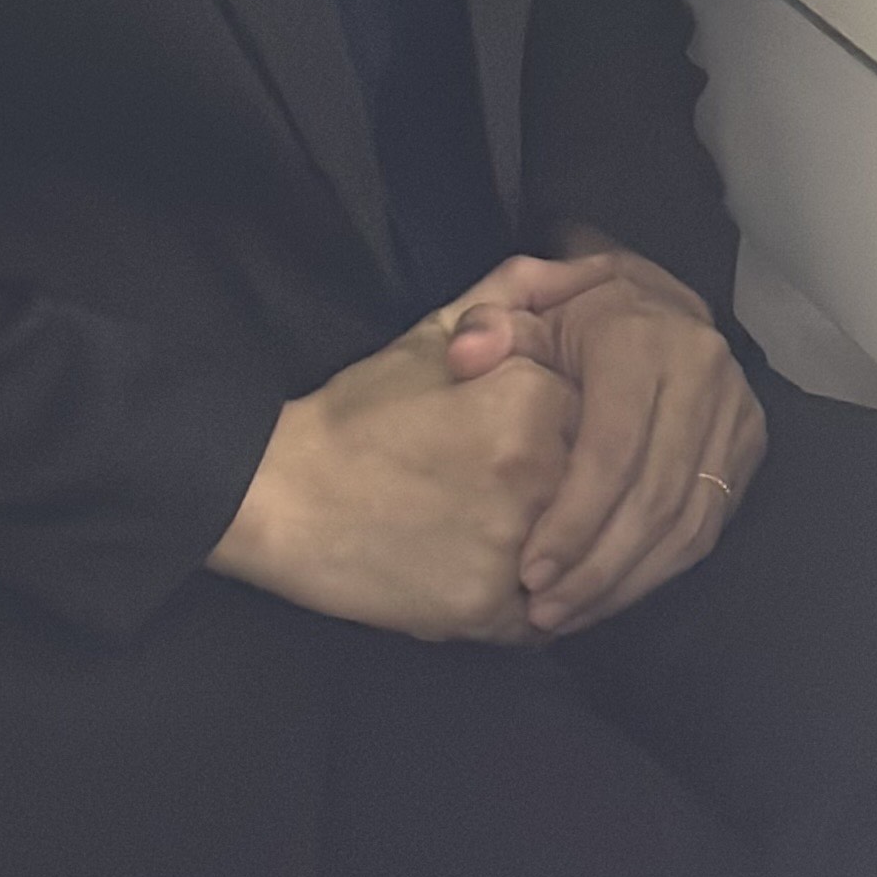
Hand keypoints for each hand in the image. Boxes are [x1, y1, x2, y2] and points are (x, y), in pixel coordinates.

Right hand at [206, 258, 611, 642]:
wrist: (286, 498)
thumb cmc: (360, 412)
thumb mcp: (433, 333)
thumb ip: (512, 292)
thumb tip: (586, 264)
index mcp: (527, 398)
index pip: (590, 410)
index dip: (550, 420)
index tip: (504, 427)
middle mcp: (534, 474)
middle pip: (586, 480)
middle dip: (553, 480)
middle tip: (488, 479)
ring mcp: (516, 548)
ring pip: (572, 548)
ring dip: (546, 542)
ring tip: (482, 523)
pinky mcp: (491, 612)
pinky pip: (544, 611)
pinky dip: (523, 597)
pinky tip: (475, 566)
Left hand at [447, 239, 765, 637]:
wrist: (648, 301)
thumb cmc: (573, 316)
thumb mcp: (525, 307)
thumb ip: (490, 330)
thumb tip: (467, 356)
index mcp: (643, 338)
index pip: (613, 450)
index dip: (573, 519)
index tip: (531, 570)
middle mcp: (702, 373)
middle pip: (653, 497)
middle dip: (595, 567)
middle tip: (544, 609)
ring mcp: (734, 412)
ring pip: (685, 524)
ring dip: (624, 582)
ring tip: (566, 615)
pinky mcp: (747, 445)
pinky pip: (705, 529)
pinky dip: (655, 573)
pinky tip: (607, 595)